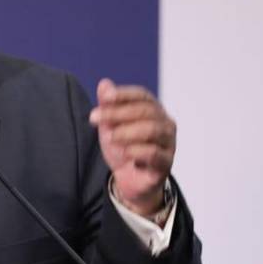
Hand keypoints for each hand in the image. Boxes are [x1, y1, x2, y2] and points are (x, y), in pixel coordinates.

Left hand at [88, 79, 175, 216]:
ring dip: (126, 132)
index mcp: (153, 111)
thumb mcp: (110, 126)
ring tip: (109, 138)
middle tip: (95, 118)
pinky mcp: (165, 164)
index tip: (104, 98)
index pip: (142, 95)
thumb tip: (104, 83)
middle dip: (118, 113)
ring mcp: (168, 144)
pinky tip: (123, 153)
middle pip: (146, 111)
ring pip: (153, 130)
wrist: (128, 180)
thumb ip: (108, 105)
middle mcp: (165, 124)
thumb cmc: (122, 148)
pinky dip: (136, 151)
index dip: (124, 94)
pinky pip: (154, 153)